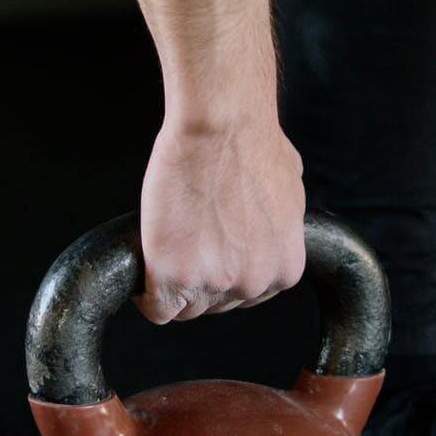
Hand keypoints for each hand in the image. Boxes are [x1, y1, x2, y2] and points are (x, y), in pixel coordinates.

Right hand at [136, 114, 306, 323]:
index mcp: (283, 269)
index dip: (224, 274)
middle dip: (201, 278)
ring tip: (168, 247)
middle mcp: (252, 284)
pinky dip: (147, 296)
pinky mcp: (172, 276)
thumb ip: (279, 226)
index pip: (247, 297)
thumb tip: (267, 224)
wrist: (220, 127)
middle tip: (187, 242)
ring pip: (185, 308)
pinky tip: (147, 268)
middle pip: (216, 304)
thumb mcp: (289, 192)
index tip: (209, 257)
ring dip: (174, 284)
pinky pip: (156, 309)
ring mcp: (212, 283)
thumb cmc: (254, 143)